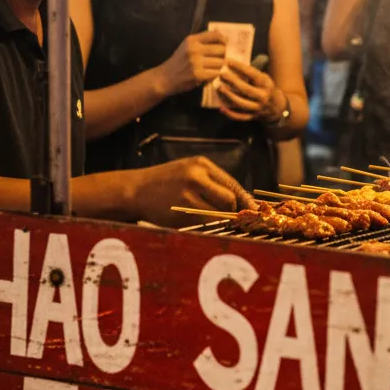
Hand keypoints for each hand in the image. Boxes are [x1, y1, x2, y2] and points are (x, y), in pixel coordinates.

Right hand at [131, 156, 254, 225]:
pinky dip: (204, 225)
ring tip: (203, 215)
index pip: (232, 184)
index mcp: (201, 164)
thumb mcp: (189, 171)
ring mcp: (188, 194)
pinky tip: (192, 219)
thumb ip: (212, 182)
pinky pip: (203, 222)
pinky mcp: (180, 211)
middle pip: (229, 199)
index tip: (254, 210)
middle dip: (230, 211)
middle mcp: (196, 176)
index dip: (244, 200)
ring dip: (217, 219)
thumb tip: (241, 201)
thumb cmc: (165, 182)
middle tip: (223, 215)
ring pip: (217, 213)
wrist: (135, 190)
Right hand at [157, 31, 226, 95]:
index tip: (225, 44)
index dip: (223, 40)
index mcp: (192, 40)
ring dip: (219, 66)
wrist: (165, 78)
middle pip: (221, 49)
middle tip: (218, 59)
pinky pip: (216, 73)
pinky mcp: (198, 75)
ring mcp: (196, 62)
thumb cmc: (179, 61)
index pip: (215, 35)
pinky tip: (209, 74)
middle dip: (222, 55)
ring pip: (220, 62)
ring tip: (212, 67)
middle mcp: (194, 49)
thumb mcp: (187, 45)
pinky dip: (215, 74)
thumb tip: (220, 33)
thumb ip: (202, 39)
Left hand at [214, 60, 280, 121]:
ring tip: (218, 87)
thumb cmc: (265, 88)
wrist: (276, 107)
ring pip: (241, 103)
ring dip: (229, 96)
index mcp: (266, 85)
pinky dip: (230, 114)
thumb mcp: (264, 79)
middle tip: (221, 74)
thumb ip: (251, 75)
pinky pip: (240, 117)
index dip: (240, 68)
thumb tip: (232, 65)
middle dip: (232, 81)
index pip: (253, 75)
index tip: (229, 61)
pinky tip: (221, 108)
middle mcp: (262, 97)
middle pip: (246, 89)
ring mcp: (257, 108)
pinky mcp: (252, 117)